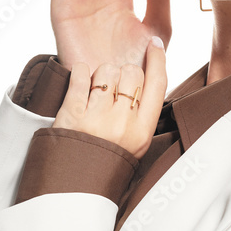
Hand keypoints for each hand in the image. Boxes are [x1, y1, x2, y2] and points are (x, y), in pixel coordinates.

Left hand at [51, 37, 166, 159]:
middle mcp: (123, 123)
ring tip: (95, 92)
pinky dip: (80, 72)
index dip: (158, 60)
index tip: (155, 45)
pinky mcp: (72, 113)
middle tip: (113, 87)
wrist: (73, 185)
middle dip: (123, 72)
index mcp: (143, 131)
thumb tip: (147, 76)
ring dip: (101, 74)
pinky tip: (81, 80)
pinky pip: (81, 75)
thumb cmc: (106, 160)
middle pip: (132, 73)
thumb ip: (143, 113)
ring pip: (107, 70)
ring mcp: (97, 118)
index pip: (158, 84)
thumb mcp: (136, 142)